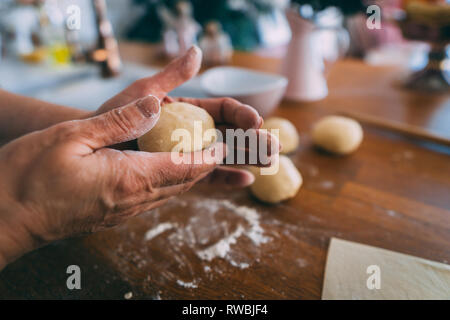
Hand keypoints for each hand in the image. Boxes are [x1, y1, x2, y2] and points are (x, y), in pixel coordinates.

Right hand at [0, 95, 225, 268]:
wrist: (4, 218)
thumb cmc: (29, 176)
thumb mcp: (72, 136)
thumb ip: (118, 121)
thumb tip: (155, 106)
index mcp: (128, 179)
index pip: (183, 167)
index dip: (208, 157)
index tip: (225, 146)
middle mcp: (132, 200)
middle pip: (181, 183)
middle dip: (206, 167)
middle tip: (223, 149)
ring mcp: (122, 212)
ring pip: (168, 192)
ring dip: (188, 176)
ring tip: (202, 158)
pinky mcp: (112, 215)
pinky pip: (151, 198)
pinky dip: (167, 183)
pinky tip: (164, 171)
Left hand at [95, 46, 278, 184]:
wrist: (95, 146)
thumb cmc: (115, 115)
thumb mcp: (144, 91)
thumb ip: (172, 75)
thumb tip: (197, 51)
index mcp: (188, 109)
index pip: (222, 111)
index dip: (241, 114)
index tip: (256, 121)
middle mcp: (192, 131)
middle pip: (230, 134)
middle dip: (253, 139)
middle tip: (275, 146)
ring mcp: (189, 153)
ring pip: (223, 156)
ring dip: (247, 158)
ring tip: (269, 163)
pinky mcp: (181, 172)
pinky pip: (206, 176)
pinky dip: (225, 178)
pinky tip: (245, 181)